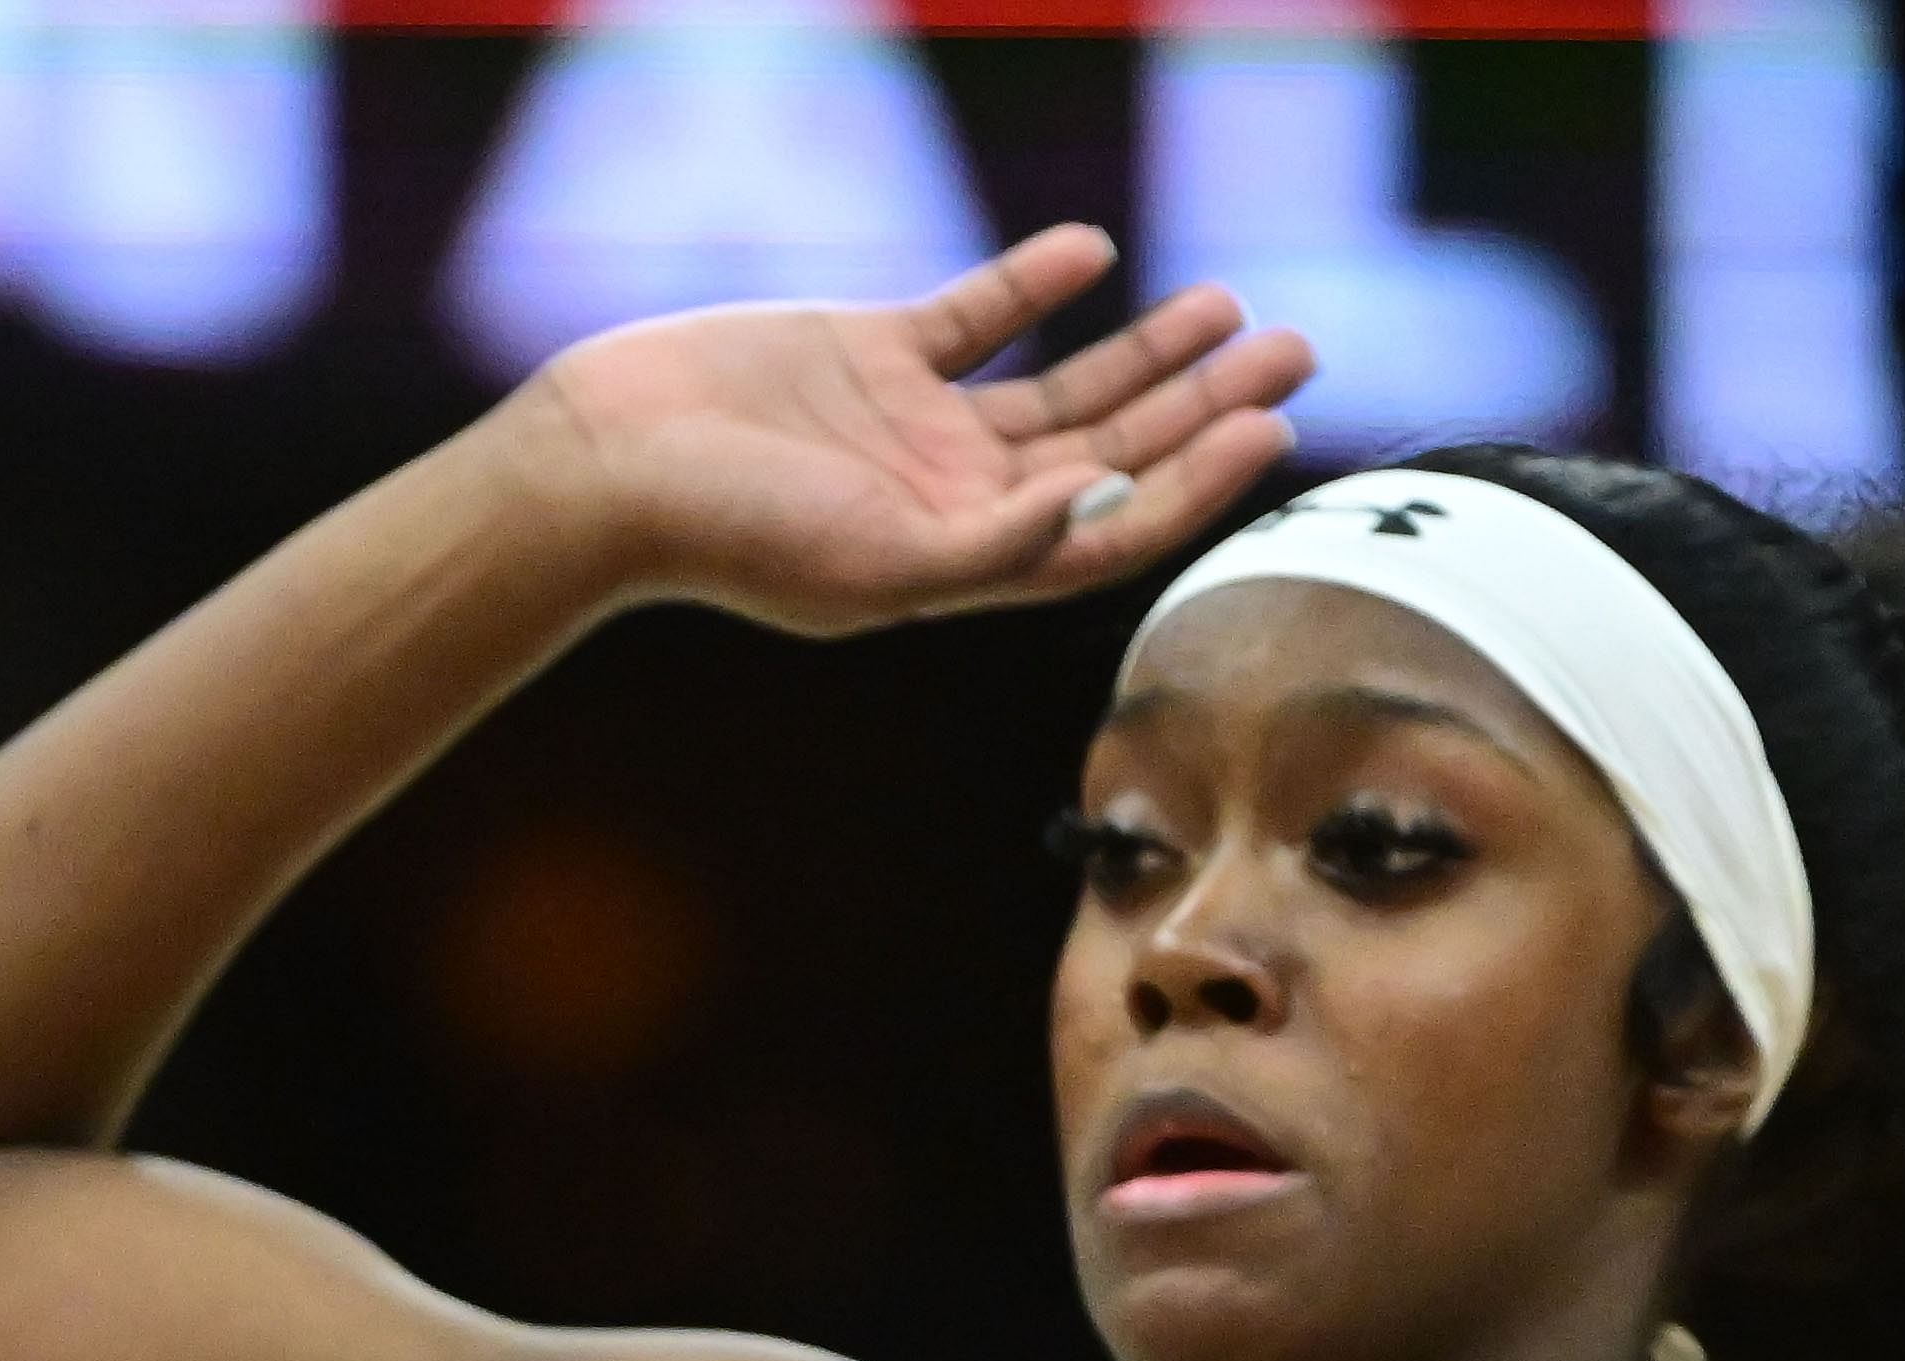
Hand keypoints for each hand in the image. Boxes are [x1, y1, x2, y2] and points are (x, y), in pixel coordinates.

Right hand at [507, 226, 1310, 637]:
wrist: (607, 464)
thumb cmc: (728, 535)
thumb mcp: (869, 562)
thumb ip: (992, 545)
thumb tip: (1100, 506)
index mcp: (966, 562)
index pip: (1112, 531)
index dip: (1198, 485)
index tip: (1268, 427)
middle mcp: (957, 499)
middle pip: (1115, 455)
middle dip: (1206, 405)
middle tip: (1296, 349)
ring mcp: (919, 427)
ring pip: (1068, 388)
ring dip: (1150, 350)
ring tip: (1231, 306)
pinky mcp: (873, 355)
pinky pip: (978, 317)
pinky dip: (1035, 283)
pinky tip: (1094, 253)